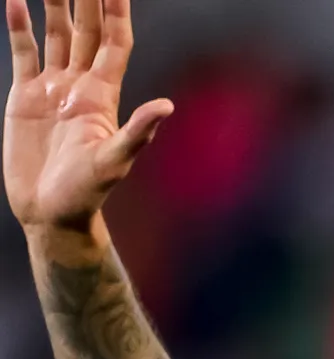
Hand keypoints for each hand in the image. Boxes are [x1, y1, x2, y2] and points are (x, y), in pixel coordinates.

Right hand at [5, 0, 167, 237]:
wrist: (51, 211)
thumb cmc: (87, 193)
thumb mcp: (114, 162)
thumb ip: (137, 132)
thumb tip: (167, 106)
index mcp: (103, 96)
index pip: (114, 43)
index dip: (116, 13)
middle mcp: (80, 85)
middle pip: (86, 31)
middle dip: (86, 0)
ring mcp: (52, 88)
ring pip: (55, 35)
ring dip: (53, 5)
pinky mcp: (25, 96)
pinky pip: (23, 53)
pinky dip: (18, 26)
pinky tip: (13, 2)